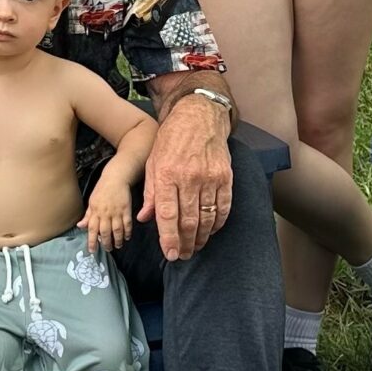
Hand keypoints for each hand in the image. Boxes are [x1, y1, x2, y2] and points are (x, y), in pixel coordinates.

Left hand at [83, 174, 134, 251]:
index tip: (92, 250)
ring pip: (117, 231)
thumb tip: (80, 226)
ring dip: (118, 240)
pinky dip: (127, 232)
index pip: (92, 230)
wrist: (115, 178)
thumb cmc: (102, 190)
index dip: (92, 241)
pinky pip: (127, 224)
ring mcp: (116, 212)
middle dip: (106, 243)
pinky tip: (127, 237)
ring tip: (118, 246)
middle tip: (107, 250)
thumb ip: (87, 216)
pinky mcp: (126, 209)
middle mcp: (105, 213)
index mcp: (95, 211)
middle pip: (105, 232)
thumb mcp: (91, 202)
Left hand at [141, 92, 231, 259]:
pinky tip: (211, 230)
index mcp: (167, 174)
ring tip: (195, 246)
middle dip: (186, 243)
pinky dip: (218, 223)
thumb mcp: (153, 162)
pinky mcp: (225, 177)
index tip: (171, 254)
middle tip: (183, 255)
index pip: (167, 215)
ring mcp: (210, 178)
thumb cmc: (172, 139)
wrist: (199, 115)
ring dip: (202, 237)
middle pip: (189, 221)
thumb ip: (151, 193)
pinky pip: (224, 207)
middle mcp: (189, 178)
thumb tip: (145, 218)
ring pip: (207, 217)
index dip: (169, 238)